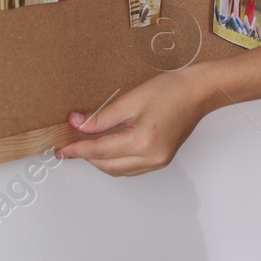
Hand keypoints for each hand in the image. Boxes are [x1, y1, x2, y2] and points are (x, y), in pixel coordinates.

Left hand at [57, 66, 215, 175]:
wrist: (199, 91)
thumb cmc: (172, 90)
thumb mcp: (131, 99)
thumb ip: (102, 116)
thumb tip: (78, 125)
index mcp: (143, 143)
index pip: (99, 152)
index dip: (77, 149)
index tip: (61, 149)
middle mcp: (151, 158)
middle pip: (107, 166)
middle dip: (86, 156)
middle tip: (70, 144)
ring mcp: (158, 161)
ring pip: (118, 170)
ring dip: (100, 160)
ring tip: (85, 144)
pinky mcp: (161, 159)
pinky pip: (130, 167)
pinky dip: (114, 160)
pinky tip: (107, 146)